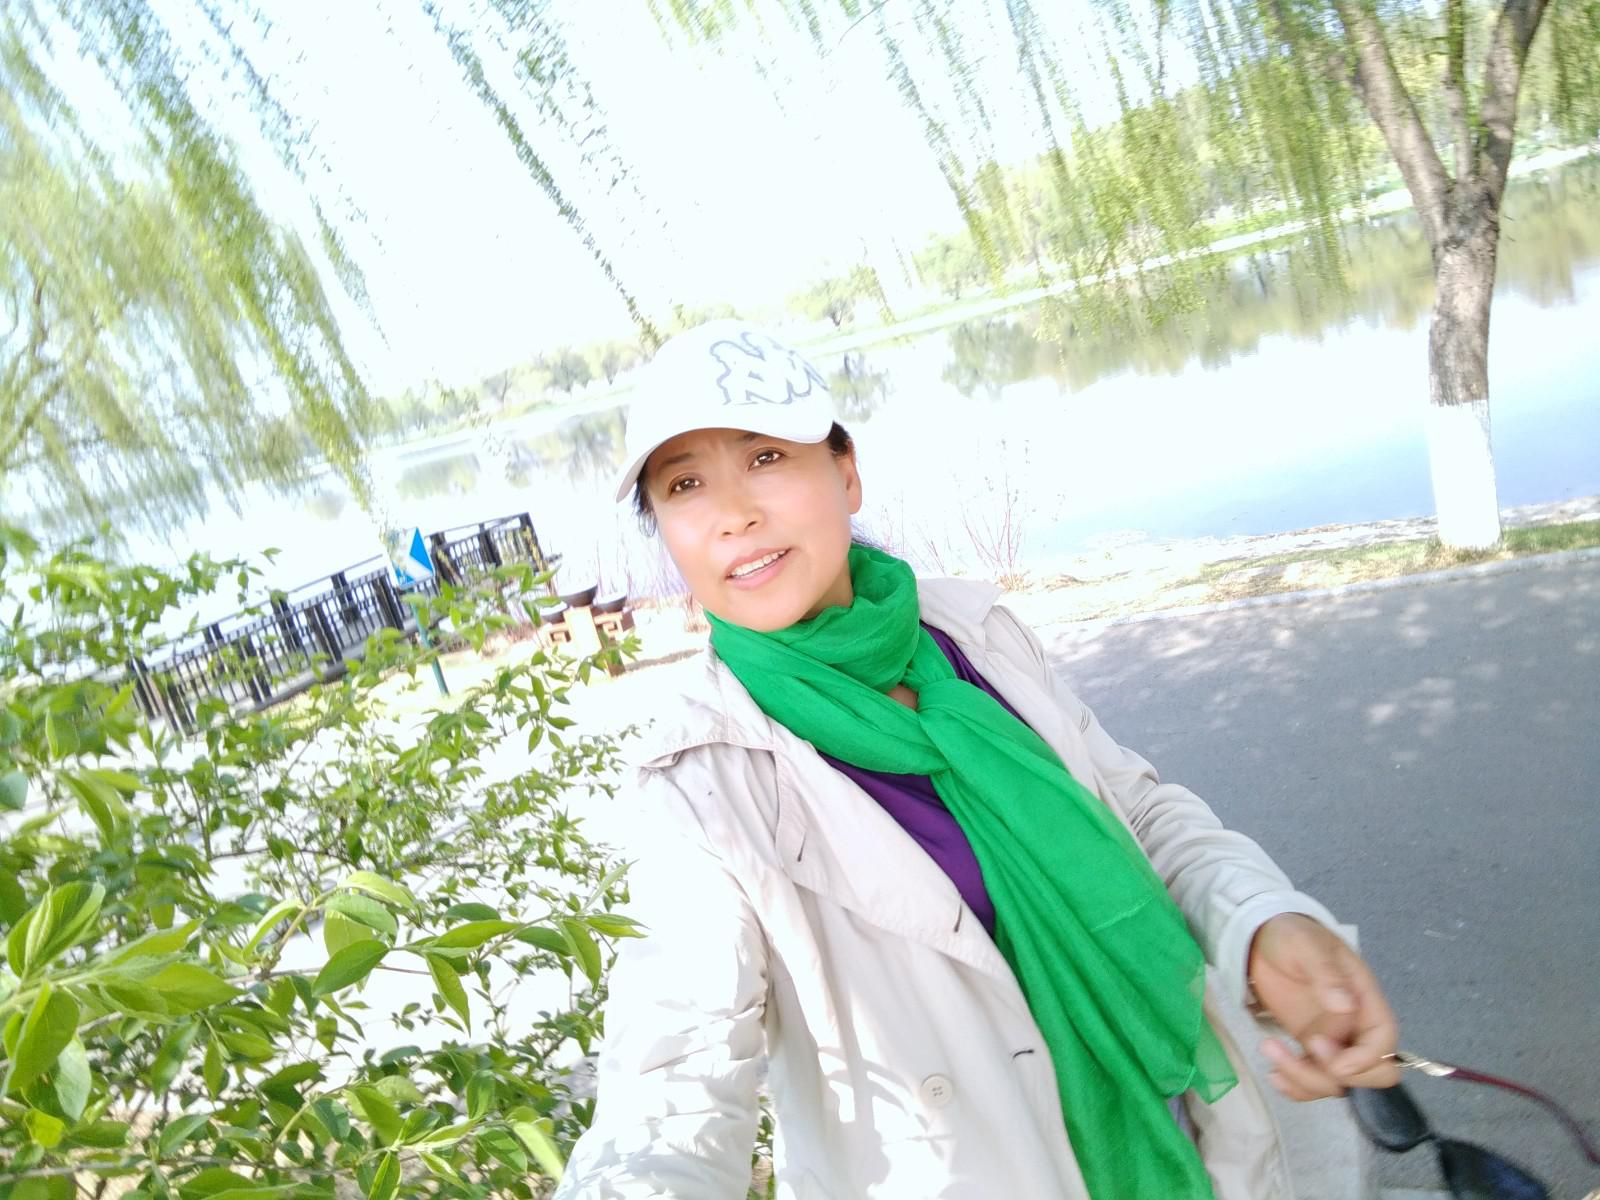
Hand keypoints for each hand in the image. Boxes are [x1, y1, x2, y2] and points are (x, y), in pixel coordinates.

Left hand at [1246, 913, 1400, 1099]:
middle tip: (1304, 1048)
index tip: (1331, 1056)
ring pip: (1339, 1083)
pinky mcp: (1309, 1048)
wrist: (1261, 940)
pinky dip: (1297, 1087)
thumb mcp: (1306, 943)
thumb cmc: (1290, 935)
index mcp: (1365, 999)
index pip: (1385, 1041)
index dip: (1366, 1059)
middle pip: (1371, 1074)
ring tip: (1270, 1050)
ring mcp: (1333, 1040)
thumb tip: (1345, 1005)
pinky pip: (1313, 1081)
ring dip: (1307, 1080)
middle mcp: (1355, 1026)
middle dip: (1340, 1075)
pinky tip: (1273, 1073)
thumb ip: (1325, 971)